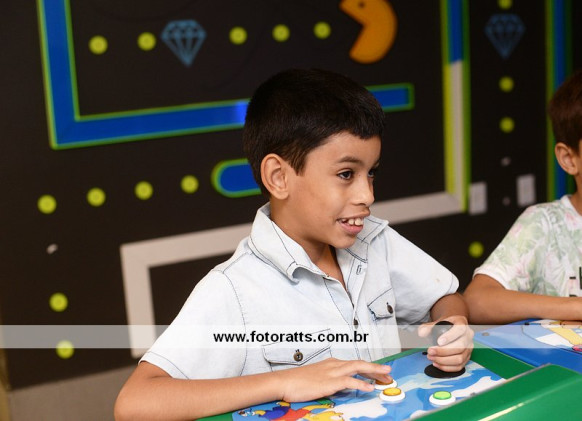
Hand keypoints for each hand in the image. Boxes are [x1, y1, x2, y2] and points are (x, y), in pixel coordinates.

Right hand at [276, 358, 391, 402]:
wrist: (284, 381)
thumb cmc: (298, 382)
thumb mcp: (318, 378)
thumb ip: (331, 380)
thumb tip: (342, 386)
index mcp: (332, 363)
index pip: (355, 364)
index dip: (369, 368)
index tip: (379, 374)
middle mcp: (334, 365)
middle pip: (360, 363)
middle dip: (376, 368)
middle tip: (389, 372)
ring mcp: (332, 372)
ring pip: (358, 367)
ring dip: (373, 371)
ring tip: (385, 376)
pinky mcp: (329, 382)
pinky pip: (349, 381)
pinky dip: (361, 383)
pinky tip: (369, 387)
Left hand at [417, 315, 473, 371]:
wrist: (452, 328)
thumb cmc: (444, 326)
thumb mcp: (435, 323)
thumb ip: (427, 327)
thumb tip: (421, 334)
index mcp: (462, 324)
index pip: (459, 330)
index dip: (449, 336)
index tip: (438, 342)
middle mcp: (468, 337)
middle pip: (460, 347)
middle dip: (443, 351)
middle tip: (430, 351)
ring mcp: (469, 348)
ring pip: (460, 359)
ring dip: (443, 361)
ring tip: (431, 357)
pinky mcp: (467, 358)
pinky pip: (459, 366)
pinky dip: (447, 367)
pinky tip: (436, 363)